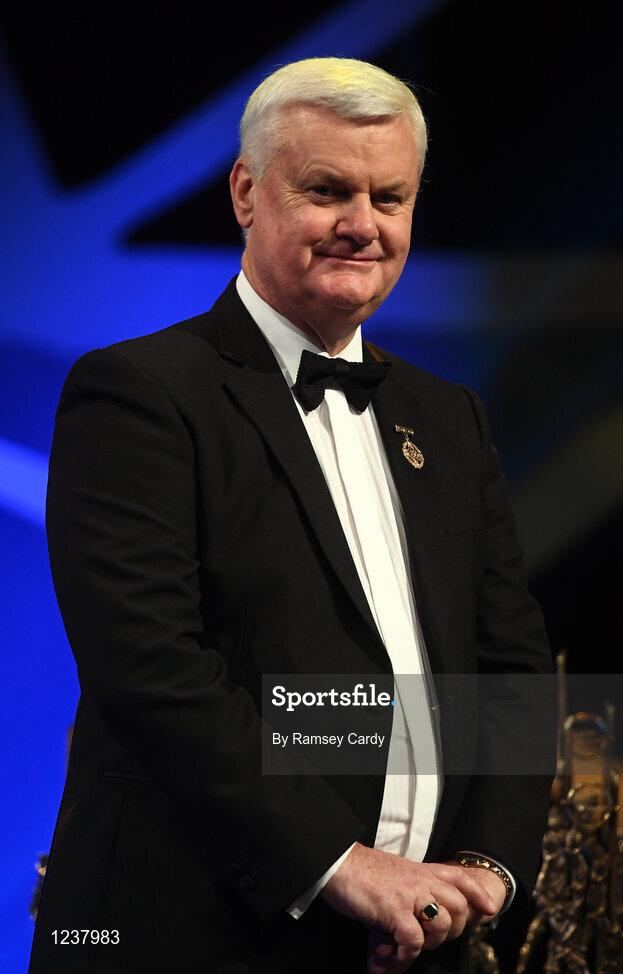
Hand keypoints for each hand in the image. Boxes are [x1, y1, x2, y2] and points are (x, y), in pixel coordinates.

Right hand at [320, 843, 498, 973]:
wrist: (336, 863)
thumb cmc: (359, 873)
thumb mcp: (392, 877)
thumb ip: (406, 900)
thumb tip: (398, 941)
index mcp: (421, 870)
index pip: (459, 877)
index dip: (477, 894)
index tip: (489, 910)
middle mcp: (420, 880)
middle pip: (459, 906)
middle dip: (451, 932)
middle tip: (427, 942)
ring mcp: (409, 894)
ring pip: (442, 925)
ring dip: (427, 946)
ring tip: (404, 950)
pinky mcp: (394, 909)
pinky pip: (413, 942)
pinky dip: (404, 958)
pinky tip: (390, 961)